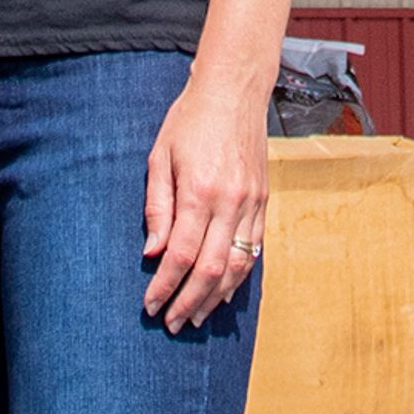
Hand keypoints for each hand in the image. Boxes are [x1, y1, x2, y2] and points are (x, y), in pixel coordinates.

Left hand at [141, 74, 268, 330]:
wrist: (233, 90)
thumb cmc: (190, 119)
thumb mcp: (160, 156)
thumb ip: (157, 207)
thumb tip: (152, 252)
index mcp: (198, 189)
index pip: (180, 254)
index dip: (164, 286)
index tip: (150, 305)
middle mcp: (229, 200)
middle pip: (210, 268)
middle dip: (189, 302)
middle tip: (172, 323)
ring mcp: (251, 202)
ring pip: (237, 265)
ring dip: (215, 297)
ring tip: (196, 317)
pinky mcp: (263, 200)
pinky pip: (253, 248)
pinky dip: (239, 276)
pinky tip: (224, 290)